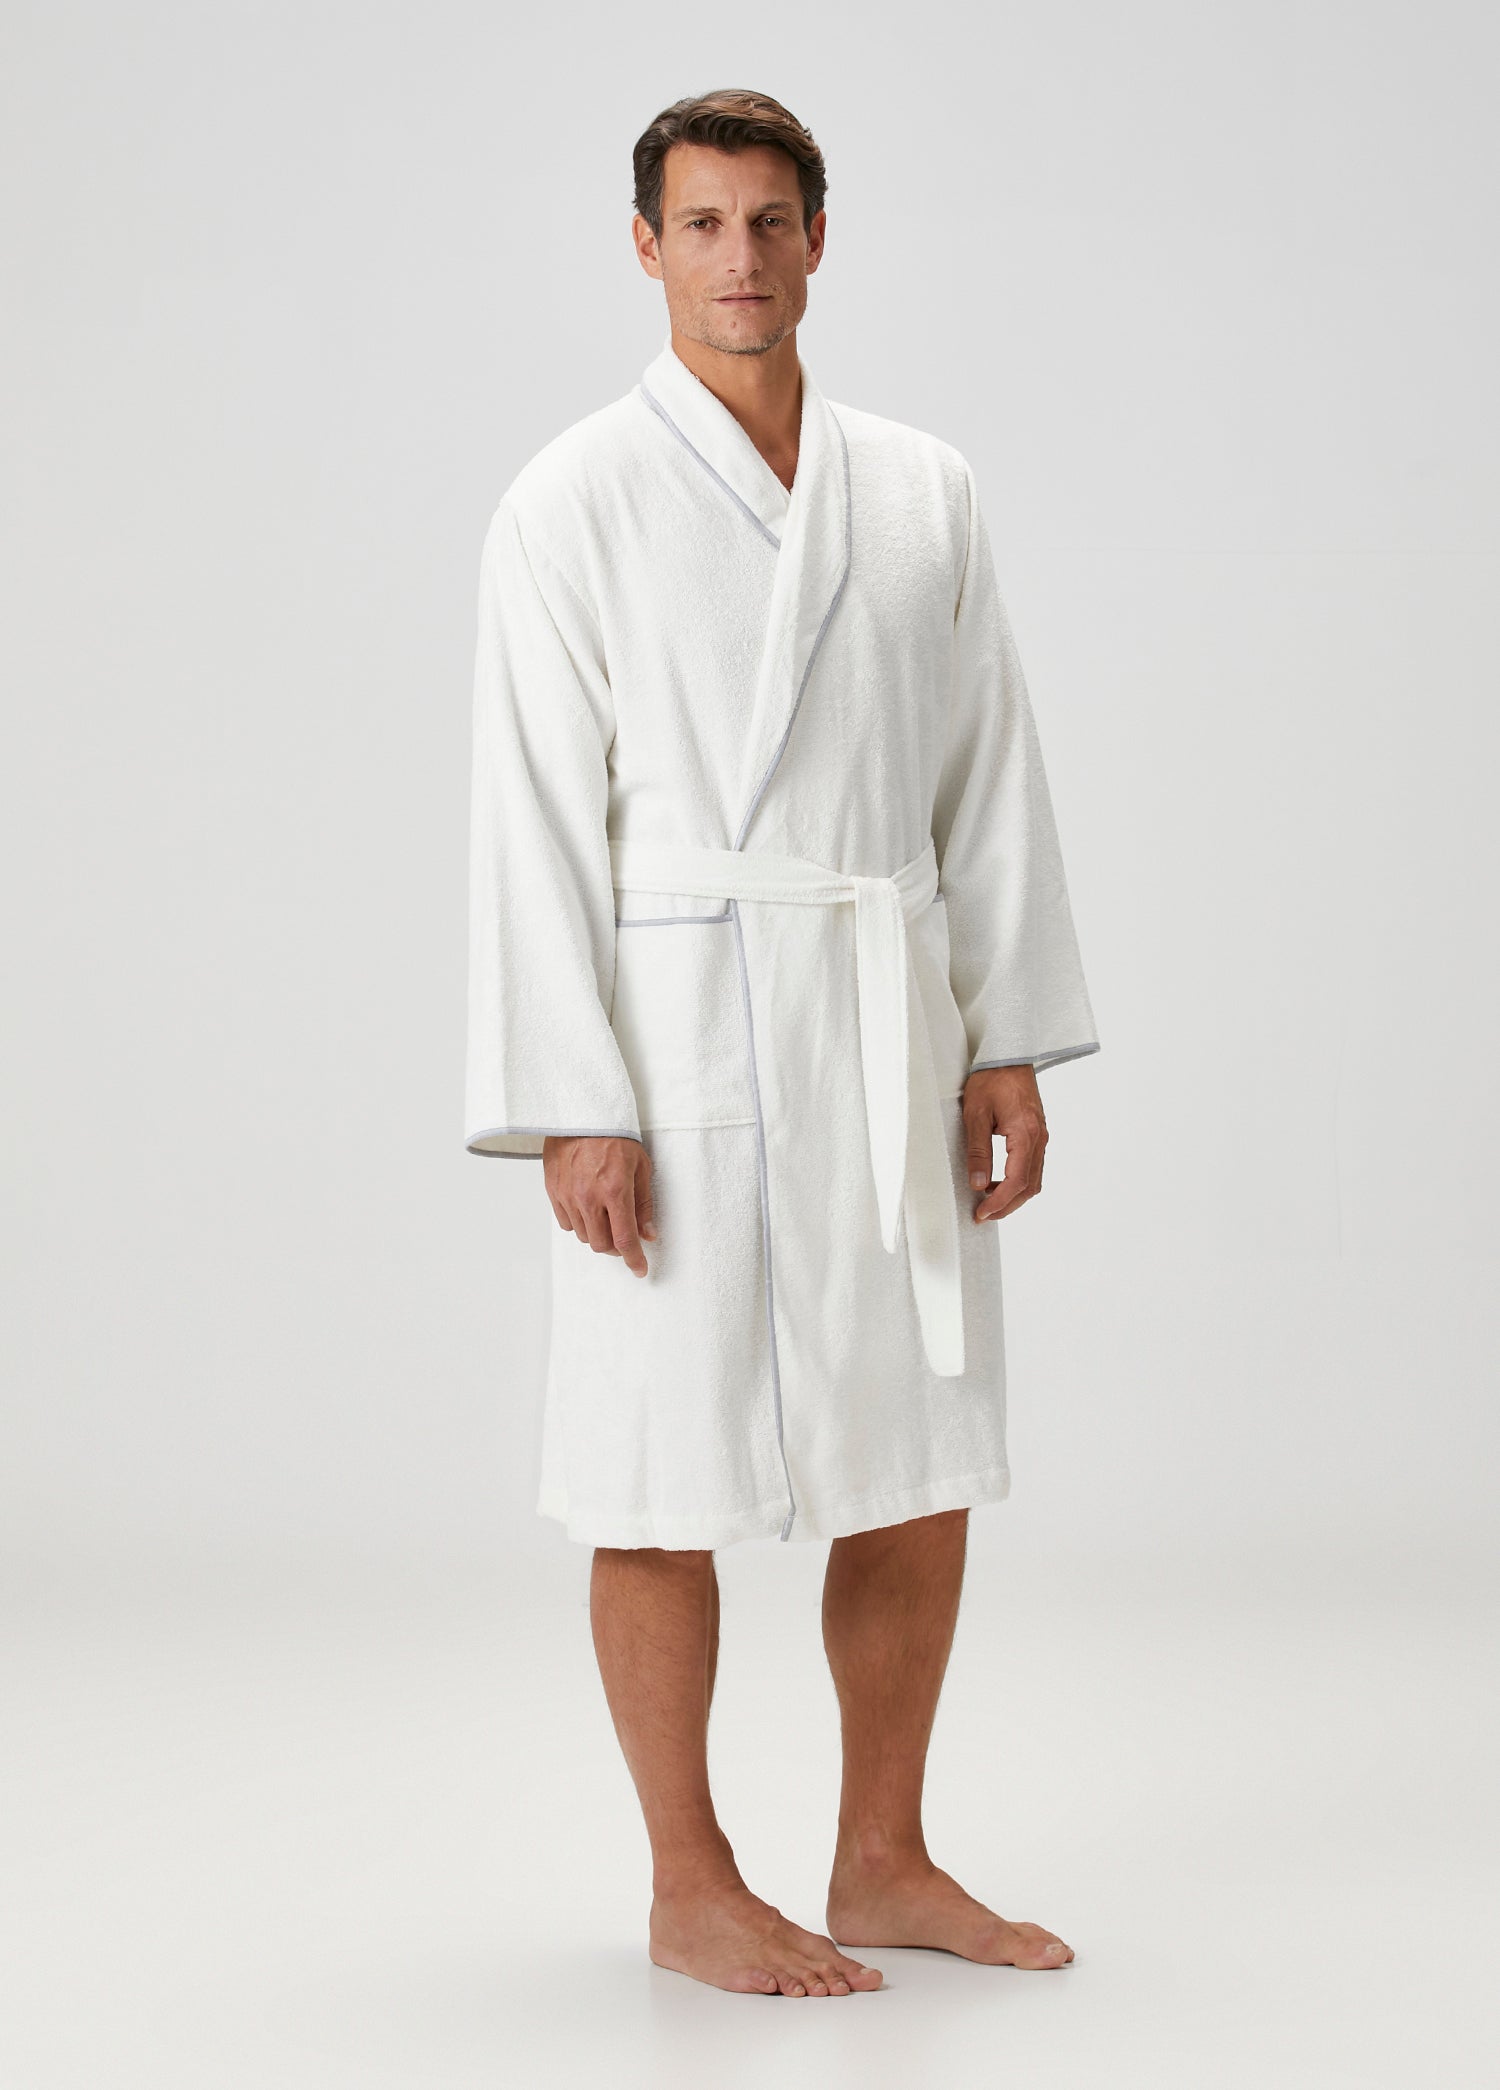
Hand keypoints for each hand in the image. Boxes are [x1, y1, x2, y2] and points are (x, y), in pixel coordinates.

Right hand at [542, 1135, 656, 1275]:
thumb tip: (648, 1234)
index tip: (640, 1269)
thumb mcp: (640, 1166)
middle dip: (616, 1248)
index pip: (624, 1239)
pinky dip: (579, 1223)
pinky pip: (567, 1222)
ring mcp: (568, 1195)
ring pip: (584, 1236)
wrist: (580, 1114)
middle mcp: (589, 1197)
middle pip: (601, 1245)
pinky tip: (588, 1208)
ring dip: (598, 1234)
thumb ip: (644, 1204)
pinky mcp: (553, 1191)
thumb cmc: (614, 1135)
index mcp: (615, 1190)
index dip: (634, 1260)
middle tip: (624, 1238)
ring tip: (606, 1217)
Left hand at [962, 1065, 1047, 1222]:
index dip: (999, 1203)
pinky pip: (1032, 1166)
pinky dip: (1017, 1181)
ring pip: (1033, 1179)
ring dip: (1012, 1195)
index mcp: (1026, 1134)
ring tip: (987, 1201)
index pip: (1016, 1182)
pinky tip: (997, 1182)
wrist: (1008, 1054)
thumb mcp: (975, 1113)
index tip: (981, 1214)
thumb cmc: (990, 1078)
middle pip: (1029, 1187)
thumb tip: (977, 1184)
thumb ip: (977, 1150)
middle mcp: (1039, 1138)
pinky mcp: (1037, 1133)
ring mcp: (1041, 1136)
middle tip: (982, 1214)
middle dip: (1006, 1206)